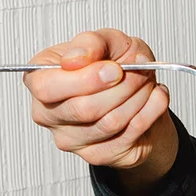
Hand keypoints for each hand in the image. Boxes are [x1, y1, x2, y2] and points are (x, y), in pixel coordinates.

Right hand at [25, 29, 176, 191]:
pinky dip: (151, 111)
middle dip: (122, 86)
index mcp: (40, 79)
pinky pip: (129, 134)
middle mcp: (47, 112)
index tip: (115, 68)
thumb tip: (77, 58)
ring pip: (109, 122)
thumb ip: (91, 43)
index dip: (86, 78)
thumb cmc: (116, 65)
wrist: (139, 91)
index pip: (46, 87)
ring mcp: (70, 138)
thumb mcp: (108, 41)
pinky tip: (155, 97)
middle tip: (140, 71)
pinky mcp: (97, 154)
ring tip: (147, 82)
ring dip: (139, 97)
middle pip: (83, 108)